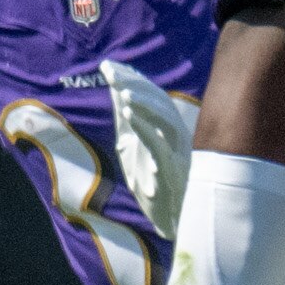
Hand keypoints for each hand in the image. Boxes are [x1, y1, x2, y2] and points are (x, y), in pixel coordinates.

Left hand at [102, 61, 200, 238]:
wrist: (169, 218)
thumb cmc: (153, 184)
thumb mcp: (134, 148)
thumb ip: (127, 121)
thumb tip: (115, 91)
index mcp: (167, 126)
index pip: (150, 94)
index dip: (130, 78)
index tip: (107, 66)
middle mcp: (175, 132)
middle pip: (158, 99)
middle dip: (133, 83)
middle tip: (110, 71)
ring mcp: (177, 149)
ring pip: (164, 116)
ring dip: (142, 101)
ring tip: (120, 90)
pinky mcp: (173, 166)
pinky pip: (159, 141)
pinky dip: (143, 125)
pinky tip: (127, 113)